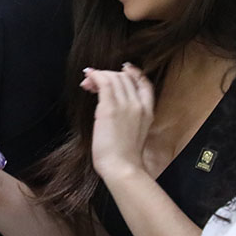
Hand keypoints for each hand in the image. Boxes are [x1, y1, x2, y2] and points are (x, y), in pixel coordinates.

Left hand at [81, 63, 154, 181]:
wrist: (122, 167)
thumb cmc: (125, 158)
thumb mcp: (135, 134)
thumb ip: (130, 118)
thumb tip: (115, 110)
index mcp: (148, 111)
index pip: (145, 83)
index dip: (133, 72)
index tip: (124, 68)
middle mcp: (138, 104)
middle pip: (125, 78)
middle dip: (109, 75)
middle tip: (94, 81)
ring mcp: (125, 105)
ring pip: (113, 78)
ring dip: (99, 75)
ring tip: (87, 82)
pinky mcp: (110, 108)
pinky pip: (104, 82)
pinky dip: (95, 76)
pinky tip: (88, 76)